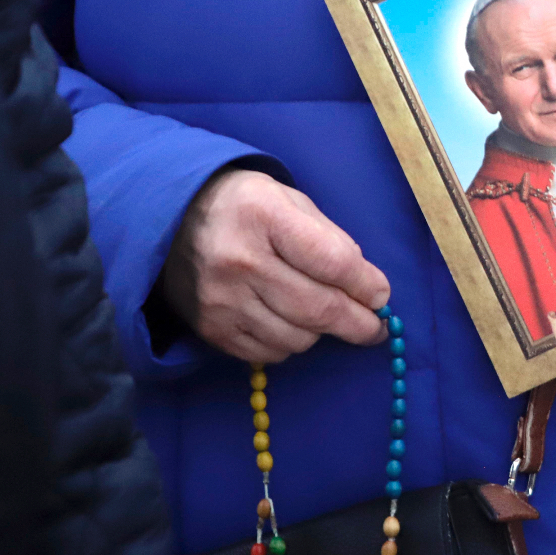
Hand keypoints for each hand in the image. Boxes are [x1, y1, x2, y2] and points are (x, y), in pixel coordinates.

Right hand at [161, 168, 390, 362]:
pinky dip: (290, 343)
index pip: (332, 262)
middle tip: (375, 328)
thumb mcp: (291, 201)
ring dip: (321, 333)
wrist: (173, 218)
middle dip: (357, 323)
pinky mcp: (210, 329)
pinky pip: (269, 353)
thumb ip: (331, 241)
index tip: (382, 297)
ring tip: (323, 316)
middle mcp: (239, 260)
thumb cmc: (248, 206)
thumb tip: (370, 290)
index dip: (365, 285)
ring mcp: (221, 300)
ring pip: (297, 339)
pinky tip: (289, 322)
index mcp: (265, 215)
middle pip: (317, 309)